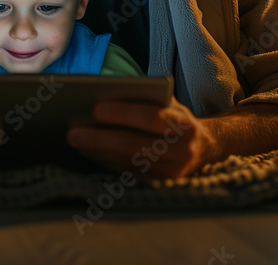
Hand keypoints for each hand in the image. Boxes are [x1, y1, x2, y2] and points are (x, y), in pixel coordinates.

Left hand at [66, 96, 215, 178]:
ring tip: (75, 140)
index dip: (124, 113)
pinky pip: (128, 171)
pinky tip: (88, 151)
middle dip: (101, 138)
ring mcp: (171, 170)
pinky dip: (106, 160)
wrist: (204, 148)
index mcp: (184, 124)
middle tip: (73, 133)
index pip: (151, 117)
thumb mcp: (168, 103)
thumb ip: (145, 99)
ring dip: (99, 151)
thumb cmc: (175, 118)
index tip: (96, 108)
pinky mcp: (160, 182)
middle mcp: (181, 150)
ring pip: (128, 161)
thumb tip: (105, 95)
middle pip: (135, 144)